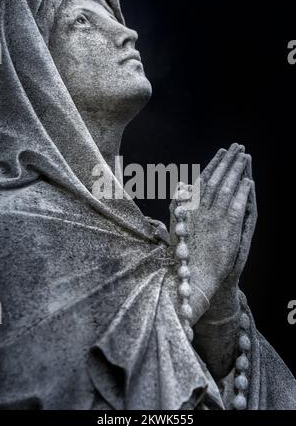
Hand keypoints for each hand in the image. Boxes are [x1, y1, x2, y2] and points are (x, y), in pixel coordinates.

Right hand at [170, 143, 252, 325]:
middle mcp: (200, 211)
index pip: (203, 180)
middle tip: (237, 146)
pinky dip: (242, 192)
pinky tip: (248, 181)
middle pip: (216, 180)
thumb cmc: (185, 257)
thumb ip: (178, 206)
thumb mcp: (176, 228)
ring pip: (226, 189)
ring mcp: (214, 219)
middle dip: (228, 161)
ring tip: (244, 156)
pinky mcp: (227, 230)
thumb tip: (180, 186)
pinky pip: (236, 206)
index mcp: (189, 209)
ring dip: (236, 170)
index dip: (213, 164)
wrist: (192, 279)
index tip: (221, 152)